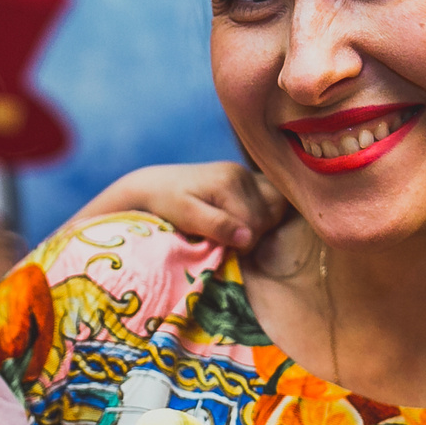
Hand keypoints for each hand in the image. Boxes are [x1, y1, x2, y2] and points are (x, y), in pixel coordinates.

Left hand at [88, 162, 288, 250]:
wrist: (152, 186)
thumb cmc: (165, 204)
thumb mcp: (186, 217)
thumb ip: (216, 225)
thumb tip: (248, 238)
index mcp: (229, 181)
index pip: (254, 223)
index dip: (243, 245)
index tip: (222, 250)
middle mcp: (241, 173)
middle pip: (266, 216)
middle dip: (251, 235)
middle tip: (225, 243)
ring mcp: (244, 174)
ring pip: (273, 208)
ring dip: (259, 226)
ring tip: (235, 234)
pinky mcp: (244, 178)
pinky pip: (270, 199)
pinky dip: (263, 214)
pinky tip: (245, 222)